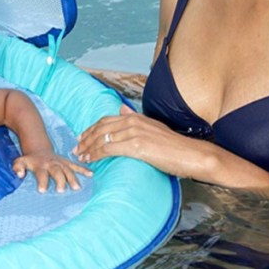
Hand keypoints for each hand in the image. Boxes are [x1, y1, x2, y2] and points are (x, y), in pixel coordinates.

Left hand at [12, 151, 91, 192]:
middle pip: (57, 171)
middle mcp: (52, 164)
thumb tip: (19, 174)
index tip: (43, 190)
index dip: (42, 181)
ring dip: (73, 178)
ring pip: (68, 169)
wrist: (39, 148)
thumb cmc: (29, 160)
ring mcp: (60, 162)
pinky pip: (76, 165)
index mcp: (40, 165)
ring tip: (77, 188)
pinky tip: (90, 175)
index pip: (41, 173)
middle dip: (60, 180)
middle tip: (61, 190)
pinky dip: (83, 169)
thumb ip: (17, 167)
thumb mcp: (20, 161)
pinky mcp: (67, 162)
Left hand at [74, 105, 197, 175]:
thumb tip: (122, 108)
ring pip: (101, 139)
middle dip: (85, 138)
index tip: (82, 137)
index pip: (107, 120)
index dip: (91, 129)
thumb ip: (136, 119)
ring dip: (88, 148)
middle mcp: (133, 121)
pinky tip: (90, 160)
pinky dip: (96, 154)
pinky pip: (108, 149)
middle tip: (76, 148)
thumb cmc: (175, 146)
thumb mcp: (153, 127)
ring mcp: (134, 132)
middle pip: (100, 128)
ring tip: (80, 156)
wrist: (192, 155)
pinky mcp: (135, 146)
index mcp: (136, 116)